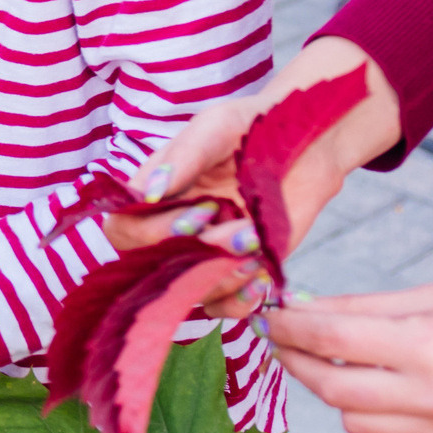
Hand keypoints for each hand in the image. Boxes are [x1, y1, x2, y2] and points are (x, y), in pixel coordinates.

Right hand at [115, 39, 396, 317]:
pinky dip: (239, 300)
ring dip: (222, 276)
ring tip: (255, 241)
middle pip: (151, 268)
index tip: (198, 212)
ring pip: (189, 292)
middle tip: (237, 231)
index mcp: (153, 194)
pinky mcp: (239, 271)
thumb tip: (147, 194)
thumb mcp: (217, 127)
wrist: (309, 142)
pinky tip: (260, 274)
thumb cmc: (253, 126)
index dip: (152, 233)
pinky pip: (224, 306)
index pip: (123, 230)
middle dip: (193, 258)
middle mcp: (172, 229)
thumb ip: (184, 156)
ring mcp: (206, 254)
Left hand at [265, 273, 432, 432]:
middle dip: (298, 361)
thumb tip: (303, 308)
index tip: (269, 315)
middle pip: (331, 388)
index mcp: (429, 346)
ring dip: (336, 390)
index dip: (289, 326)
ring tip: (338, 359)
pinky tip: (383, 388)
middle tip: (285, 339)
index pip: (329, 338)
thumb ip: (366, 306)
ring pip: (356, 421)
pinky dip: (375, 416)